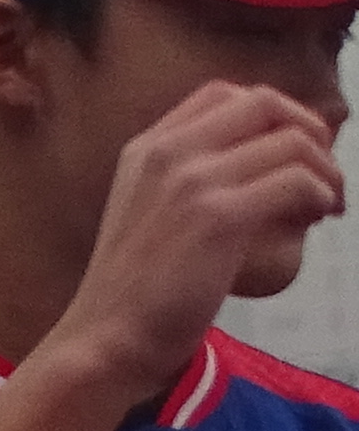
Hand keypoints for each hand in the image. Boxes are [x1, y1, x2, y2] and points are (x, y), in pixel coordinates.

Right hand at [0, 82, 351, 430]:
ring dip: (325, 171)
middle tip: (319, 175)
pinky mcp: (218, 217)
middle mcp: (166, 153)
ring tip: (324, 207)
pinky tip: (314, 221)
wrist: (106, 336)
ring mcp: (190, 181)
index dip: (272, 115)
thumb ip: (187, 182)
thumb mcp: (148, 214)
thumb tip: (263, 168)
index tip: (287, 155)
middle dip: (309, 132)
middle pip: (265, 103)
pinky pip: (297, 182)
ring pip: (292, 142)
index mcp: (146, 148)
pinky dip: (321, 196)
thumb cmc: (134, 290)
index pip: (224, 93)